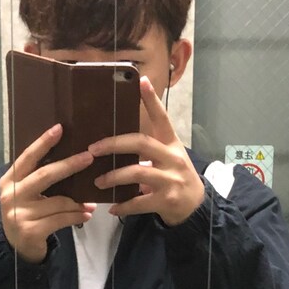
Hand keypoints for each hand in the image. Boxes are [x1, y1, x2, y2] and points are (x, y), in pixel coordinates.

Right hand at [0, 124, 95, 262]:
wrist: (16, 247)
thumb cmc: (27, 214)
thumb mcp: (27, 194)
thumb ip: (39, 179)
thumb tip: (72, 160)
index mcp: (9, 181)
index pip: (27, 158)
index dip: (43, 143)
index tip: (59, 128)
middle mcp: (11, 195)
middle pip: (45, 175)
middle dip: (69, 165)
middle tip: (89, 158)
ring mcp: (19, 214)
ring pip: (58, 201)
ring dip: (78, 201)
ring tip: (91, 202)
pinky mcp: (30, 231)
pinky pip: (61, 219)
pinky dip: (76, 216)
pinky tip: (86, 215)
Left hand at [88, 77, 205, 225]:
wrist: (195, 207)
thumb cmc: (176, 178)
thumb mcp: (169, 158)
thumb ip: (149, 149)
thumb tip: (116, 142)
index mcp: (171, 144)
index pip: (162, 118)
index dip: (151, 100)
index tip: (141, 81)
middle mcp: (172, 158)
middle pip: (141, 143)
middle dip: (114, 144)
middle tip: (93, 149)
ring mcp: (170, 180)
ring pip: (138, 172)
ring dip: (114, 176)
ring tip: (98, 181)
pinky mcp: (166, 200)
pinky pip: (140, 202)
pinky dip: (124, 205)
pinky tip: (112, 208)